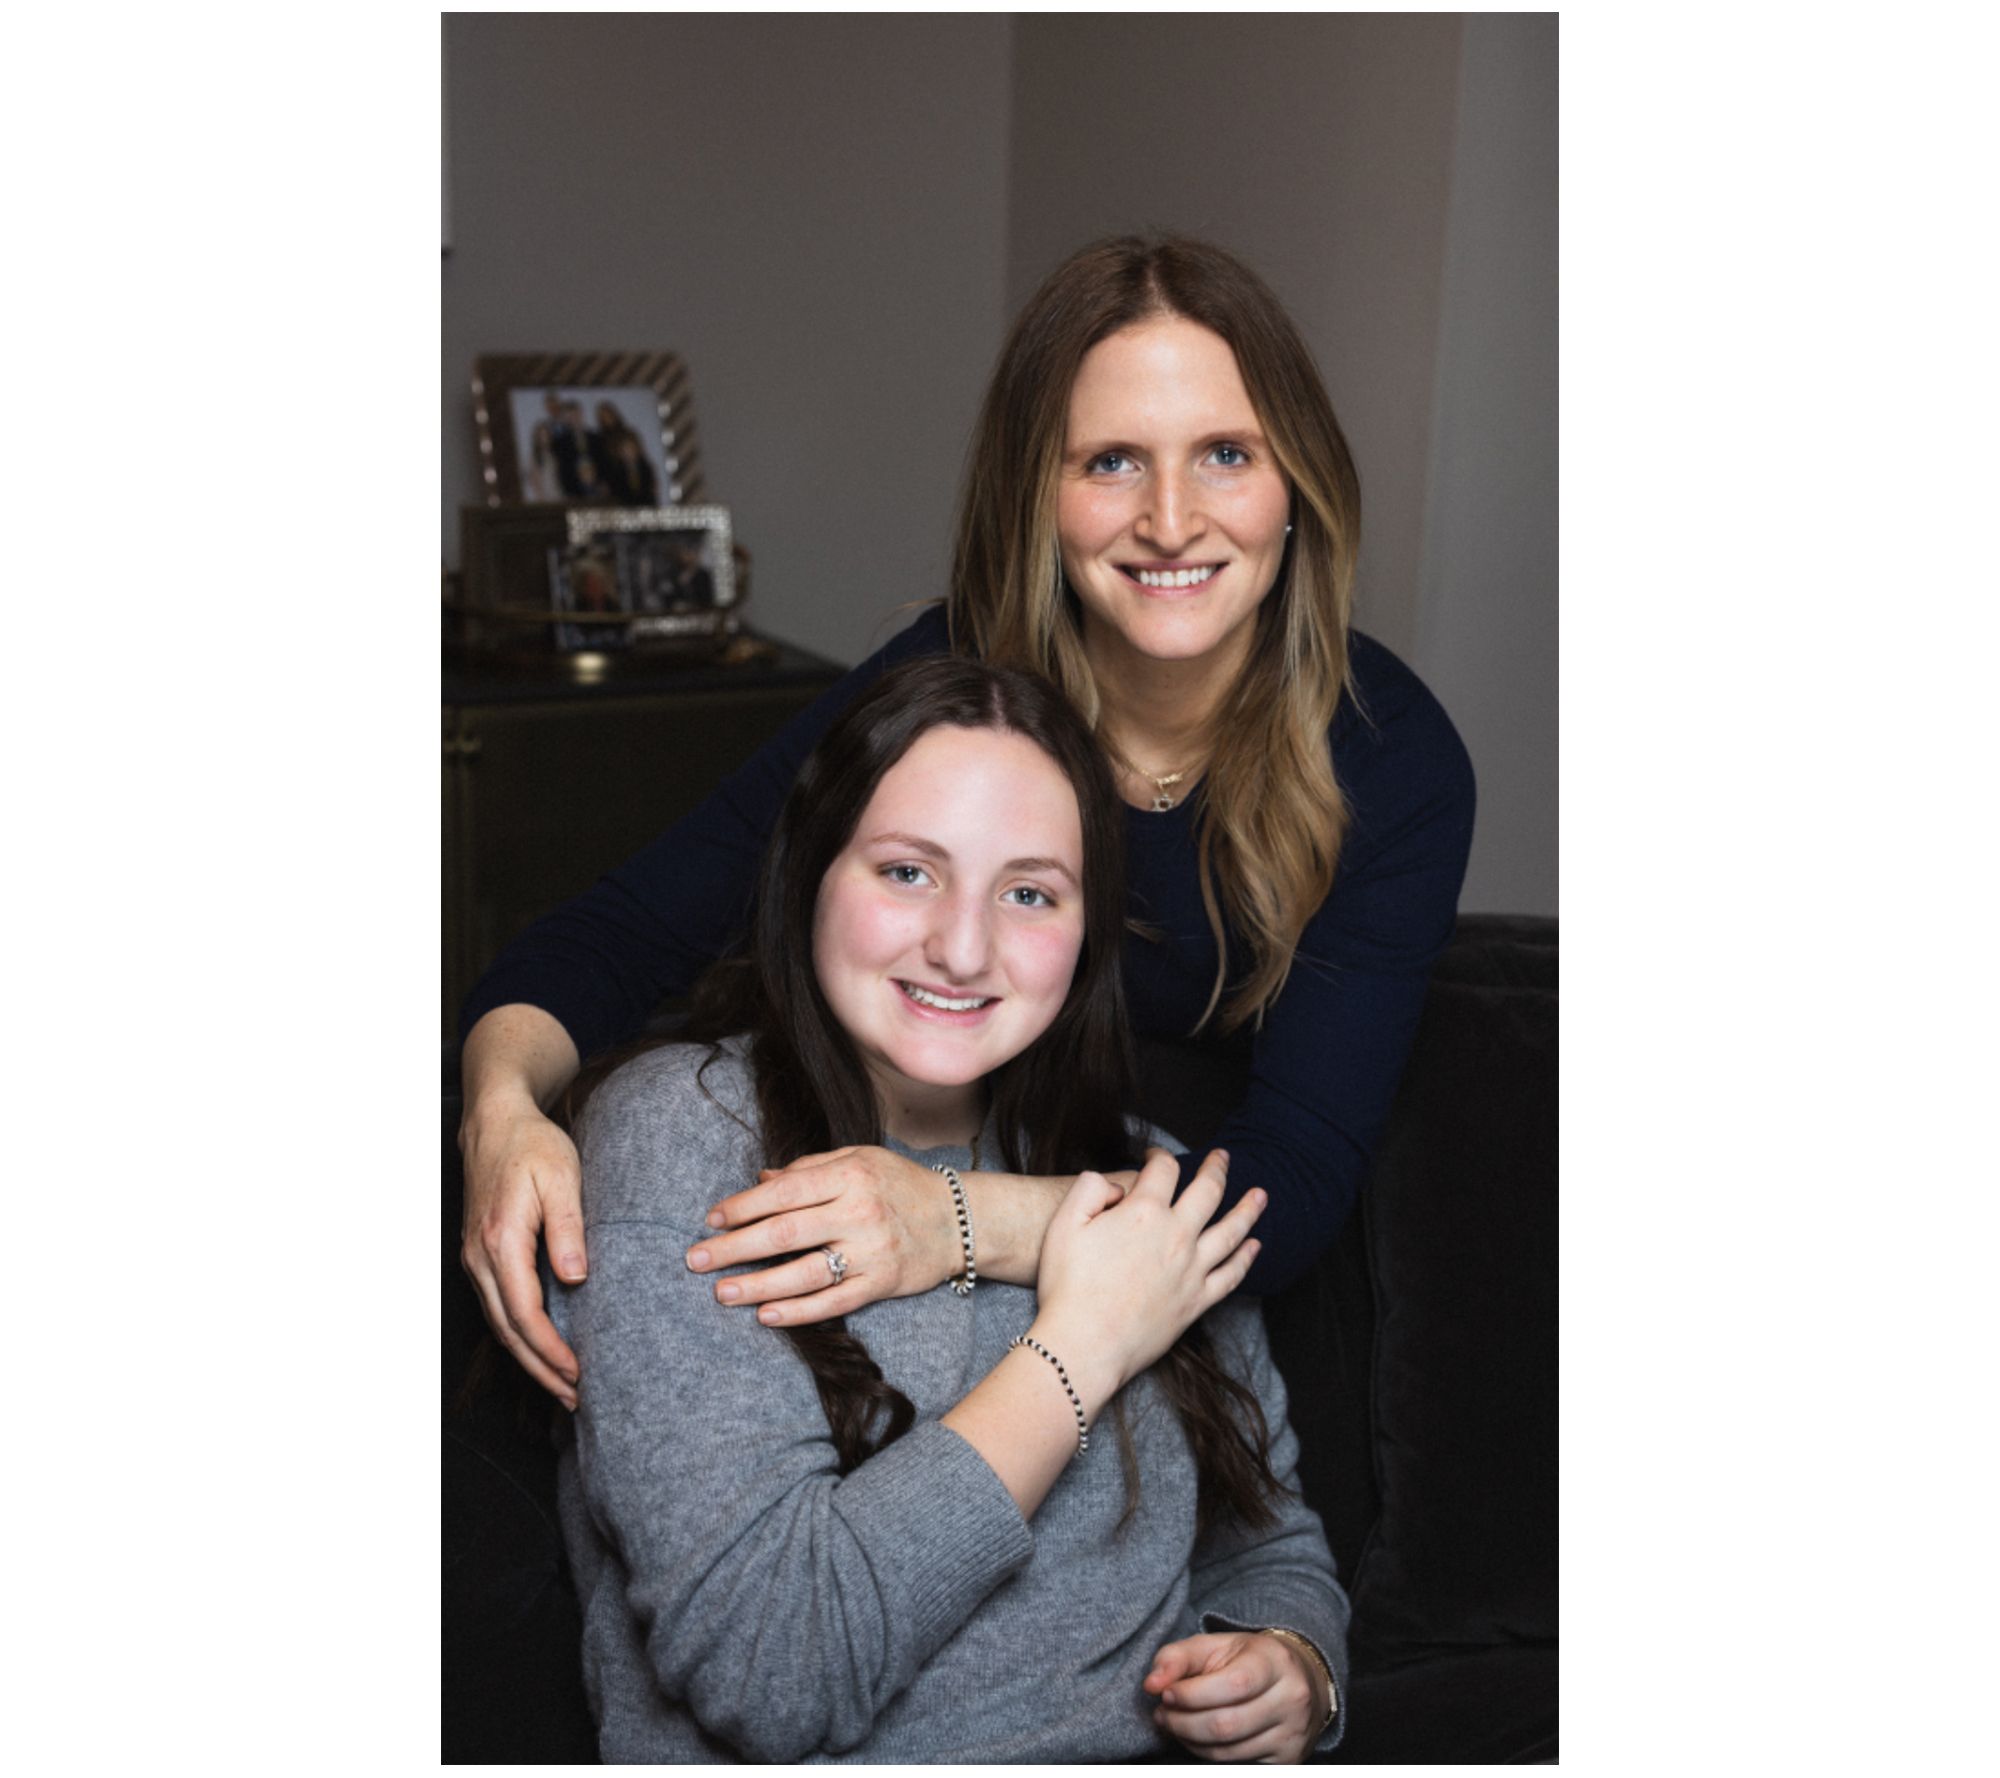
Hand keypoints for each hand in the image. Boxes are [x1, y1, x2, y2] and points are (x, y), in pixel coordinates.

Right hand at [458, 1095, 584, 1409]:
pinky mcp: (480, 1256)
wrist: (495, 1123)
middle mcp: (480, 1256)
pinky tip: (541, 1348)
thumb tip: (575, 1277)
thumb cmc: (533, 1146)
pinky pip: (498, 1307)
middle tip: (575, 1398)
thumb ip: (568, 1228)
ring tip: (563, 1385)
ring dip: (529, 1358)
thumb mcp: (562, 1178)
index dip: (550, 1349)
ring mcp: (474, 1259)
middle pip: (507, 1330)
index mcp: (501, 1240)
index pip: (524, 1312)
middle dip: (540, 1370)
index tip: (578, 1374)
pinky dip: (519, 1335)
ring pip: (499, 1324)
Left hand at [685, 1146, 958, 1324]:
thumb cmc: (900, 1184)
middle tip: (695, 1259)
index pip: (784, 1191)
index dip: (743, 1206)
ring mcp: (871, 1251)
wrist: (958, 1219)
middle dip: (734, 1247)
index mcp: (850, 1174)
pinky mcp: (881, 1284)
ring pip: (804, 1273)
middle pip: (784, 1232)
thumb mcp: (860, 1158)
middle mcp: (859, 1211)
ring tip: (721, 1292)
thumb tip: (759, 1181)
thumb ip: (809, 1167)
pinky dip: (797, 1312)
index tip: (711, 1220)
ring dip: (757, 1285)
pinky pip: (832, 1303)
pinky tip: (765, 1315)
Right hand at [1032, 1149, 1261, 1401]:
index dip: (1159, 1155)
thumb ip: (1090, 1188)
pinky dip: (1246, 1259)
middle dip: (1217, 1168)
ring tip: (1261, 1195)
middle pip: (1208, 1191)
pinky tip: (1254, 1247)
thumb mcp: (1064, 1223)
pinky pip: (1231, 1276)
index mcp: (1143, 1212)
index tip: (1154, 1157)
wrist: (1083, 1344)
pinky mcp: (1195, 1302)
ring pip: (1230, 1231)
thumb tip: (1117, 1185)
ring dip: (1248, 1209)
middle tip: (1223, 1156)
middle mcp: (1175, 1236)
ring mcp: (1191, 1270)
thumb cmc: (1068, 1286)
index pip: (1164, 1169)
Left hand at [1144, 1630, 1326, 1763]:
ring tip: (1175, 1724)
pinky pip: (1237, 1765)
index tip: (1166, 1694)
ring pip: (1228, 1751)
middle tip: (1163, 1714)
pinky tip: (1198, 1738)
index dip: (1192, 1695)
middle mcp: (1291, 1699)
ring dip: (1190, 1741)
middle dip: (1183, 1723)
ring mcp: (1292, 1733)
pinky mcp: (1289, 1760)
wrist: (1301, 1679)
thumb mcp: (1214, 1645)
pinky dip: (1208, 1754)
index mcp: (1274, 1661)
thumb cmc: (1248, 1659)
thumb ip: (1177, 1657)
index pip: (1233, 1685)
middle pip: (1227, 1724)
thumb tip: (1151, 1684)